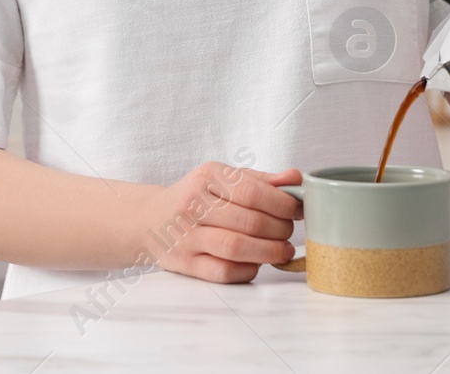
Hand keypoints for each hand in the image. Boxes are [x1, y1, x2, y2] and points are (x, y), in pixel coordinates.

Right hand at [135, 162, 301, 283]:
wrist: (150, 219)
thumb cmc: (197, 197)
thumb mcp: (224, 179)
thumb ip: (261, 180)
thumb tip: (296, 178)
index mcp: (207, 176)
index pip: (253, 192)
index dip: (283, 204)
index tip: (298, 210)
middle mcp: (193, 204)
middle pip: (249, 221)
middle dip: (280, 229)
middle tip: (289, 231)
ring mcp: (186, 235)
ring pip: (236, 248)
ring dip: (269, 252)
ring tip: (283, 250)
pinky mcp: (185, 263)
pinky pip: (222, 272)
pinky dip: (247, 270)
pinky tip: (256, 263)